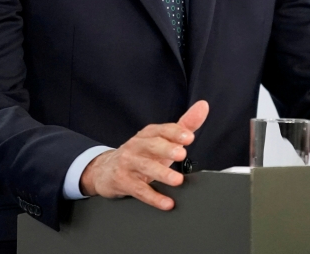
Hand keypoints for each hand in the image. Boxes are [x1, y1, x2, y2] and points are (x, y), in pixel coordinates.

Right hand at [79, 100, 208, 209]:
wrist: (106, 169)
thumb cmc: (142, 153)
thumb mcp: (162, 139)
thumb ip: (184, 125)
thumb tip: (203, 107)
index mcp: (148, 134)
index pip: (162, 130)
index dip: (175, 133)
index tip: (189, 137)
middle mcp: (137, 146)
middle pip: (152, 145)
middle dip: (166, 148)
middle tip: (181, 154)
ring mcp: (129, 163)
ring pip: (145, 167)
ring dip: (162, 174)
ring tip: (177, 180)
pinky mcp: (123, 181)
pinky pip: (140, 190)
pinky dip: (154, 197)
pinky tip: (167, 202)